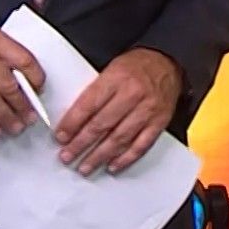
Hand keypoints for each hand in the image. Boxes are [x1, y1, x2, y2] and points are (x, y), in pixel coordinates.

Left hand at [52, 48, 180, 176]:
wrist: (168, 62)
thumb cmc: (136, 66)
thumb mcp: (111, 68)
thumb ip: (94, 91)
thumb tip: (72, 118)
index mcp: (116, 78)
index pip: (89, 104)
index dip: (72, 123)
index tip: (61, 137)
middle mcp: (132, 94)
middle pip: (102, 124)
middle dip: (81, 143)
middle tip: (67, 156)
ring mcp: (147, 110)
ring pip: (119, 138)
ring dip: (100, 156)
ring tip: (85, 166)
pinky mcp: (159, 122)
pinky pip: (141, 145)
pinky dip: (125, 158)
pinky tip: (112, 166)